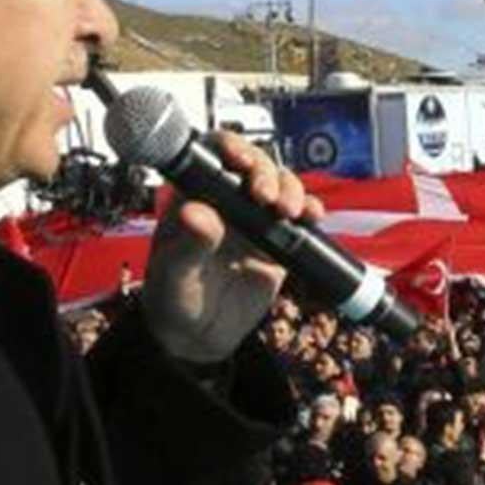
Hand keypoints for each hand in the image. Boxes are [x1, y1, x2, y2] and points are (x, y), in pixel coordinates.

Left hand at [143, 133, 323, 363]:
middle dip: (265, 172)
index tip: (241, 162)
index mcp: (195, 196)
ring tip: (287, 212)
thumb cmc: (173, 299)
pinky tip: (310, 217)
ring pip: (281, 185)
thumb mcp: (175, 274)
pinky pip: (300, 217)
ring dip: (290, 190)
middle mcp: (228, 200)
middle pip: (254, 164)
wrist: (198, 335)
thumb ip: (187, 245)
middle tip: (265, 197)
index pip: (212, 154)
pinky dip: (310, 211)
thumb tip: (197, 213)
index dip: (231, 148)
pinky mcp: (279, 241)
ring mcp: (256, 219)